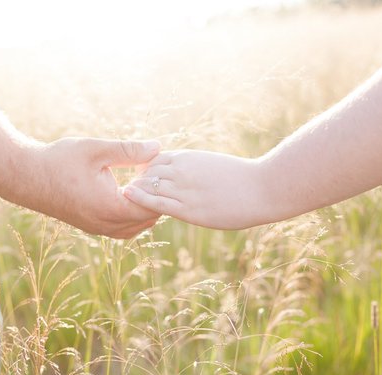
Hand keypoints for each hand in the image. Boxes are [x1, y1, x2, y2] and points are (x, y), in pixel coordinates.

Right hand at [30, 137, 162, 238]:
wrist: (26, 177)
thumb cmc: (59, 160)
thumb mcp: (96, 150)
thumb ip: (129, 150)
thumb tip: (157, 147)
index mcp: (110, 208)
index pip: (151, 207)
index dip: (160, 190)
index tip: (160, 169)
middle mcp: (105, 225)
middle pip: (146, 221)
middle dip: (155, 201)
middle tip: (156, 177)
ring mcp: (97, 229)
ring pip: (134, 229)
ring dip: (143, 211)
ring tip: (145, 186)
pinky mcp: (90, 228)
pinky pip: (120, 230)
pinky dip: (131, 218)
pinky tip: (130, 197)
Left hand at [123, 149, 267, 229]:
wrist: (261, 189)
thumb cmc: (243, 180)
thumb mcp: (214, 167)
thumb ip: (197, 170)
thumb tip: (192, 175)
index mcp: (189, 158)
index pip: (155, 159)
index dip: (144, 169)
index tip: (139, 178)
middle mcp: (182, 170)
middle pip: (147, 171)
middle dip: (136, 180)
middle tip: (123, 189)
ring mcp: (184, 190)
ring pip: (148, 186)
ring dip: (135, 191)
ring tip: (120, 197)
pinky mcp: (187, 209)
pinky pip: (156, 203)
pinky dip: (140, 200)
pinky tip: (127, 199)